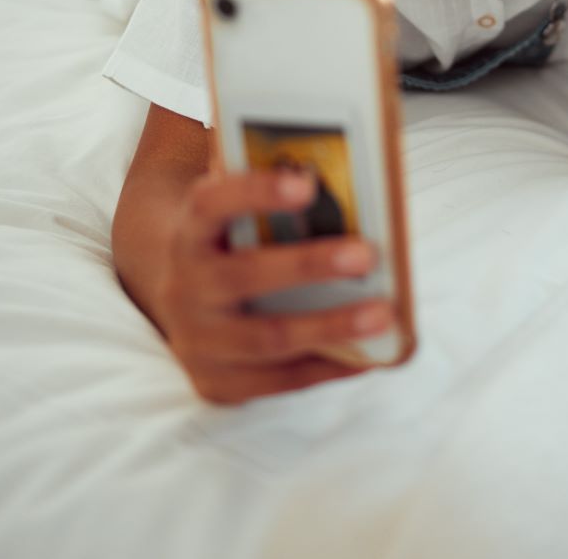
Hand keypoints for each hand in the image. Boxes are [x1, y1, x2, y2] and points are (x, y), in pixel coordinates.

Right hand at [151, 166, 393, 404]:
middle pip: (245, 274)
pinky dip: (329, 368)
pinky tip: (370, 355)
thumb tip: (349, 193)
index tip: (307, 184)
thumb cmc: (236, 250)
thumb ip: (274, 204)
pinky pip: (279, 380)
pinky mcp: (216, 382)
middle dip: (309, 265)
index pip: (210, 204)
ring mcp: (196, 341)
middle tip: (367, 255)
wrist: (185, 309)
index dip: (255, 192)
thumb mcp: (238, 221)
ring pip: (267, 337)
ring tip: (383, 314)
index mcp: (191, 233)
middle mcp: (184, 287)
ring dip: (331, 326)